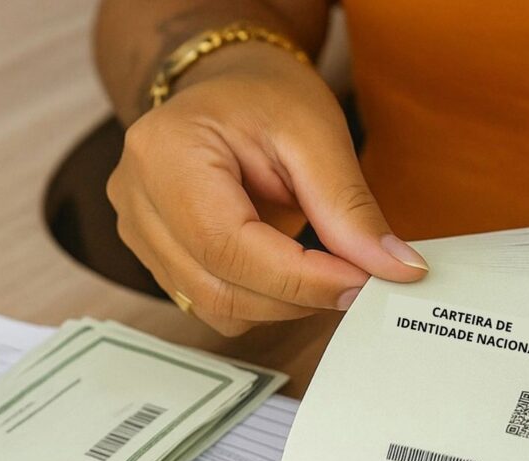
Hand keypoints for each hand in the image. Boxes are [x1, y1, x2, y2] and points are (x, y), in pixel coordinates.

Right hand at [107, 44, 427, 335]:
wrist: (226, 85)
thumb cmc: (263, 96)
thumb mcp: (316, 134)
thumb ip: (349, 207)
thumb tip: (392, 268)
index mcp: (165, 153)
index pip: (227, 245)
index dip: (299, 278)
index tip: (360, 281)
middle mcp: (136, 198)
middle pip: (217, 287)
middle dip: (296, 297)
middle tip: (357, 279)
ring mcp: (138, 232)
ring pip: (214, 306)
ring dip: (280, 304)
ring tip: (322, 266)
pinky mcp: (155, 257)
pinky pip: (210, 304)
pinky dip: (260, 300)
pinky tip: (288, 268)